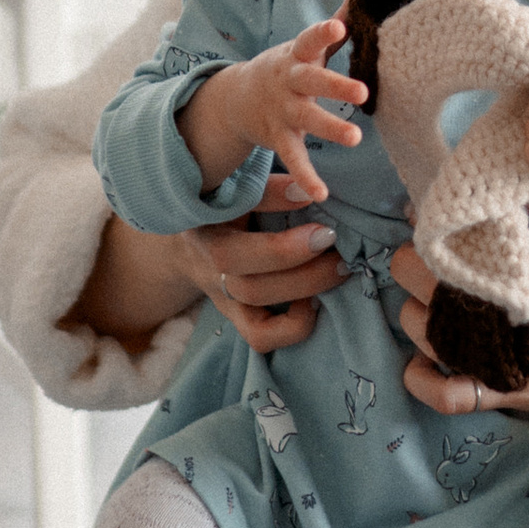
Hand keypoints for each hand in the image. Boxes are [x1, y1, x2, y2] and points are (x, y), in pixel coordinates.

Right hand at [181, 182, 352, 354]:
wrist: (191, 244)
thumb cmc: (224, 207)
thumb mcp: (238, 190)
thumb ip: (269, 190)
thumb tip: (307, 190)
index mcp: (205, 232)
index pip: (232, 246)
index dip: (278, 236)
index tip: (317, 215)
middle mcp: (210, 270)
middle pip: (248, 285)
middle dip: (301, 268)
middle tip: (336, 245)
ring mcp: (222, 299)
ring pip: (255, 309)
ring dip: (304, 290)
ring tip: (337, 270)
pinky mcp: (238, 319)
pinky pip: (261, 337)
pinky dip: (293, 326)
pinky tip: (315, 300)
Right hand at [189, 17, 365, 205]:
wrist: (239, 97)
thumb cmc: (287, 67)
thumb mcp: (303, 46)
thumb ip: (330, 30)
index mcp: (296, 56)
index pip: (309, 40)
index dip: (323, 33)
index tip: (340, 26)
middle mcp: (289, 82)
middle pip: (311, 81)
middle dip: (335, 85)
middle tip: (363, 91)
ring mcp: (283, 111)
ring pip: (307, 120)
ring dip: (330, 128)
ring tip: (355, 137)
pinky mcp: (280, 138)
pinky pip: (294, 158)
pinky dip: (306, 176)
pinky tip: (322, 192)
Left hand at [389, 233, 528, 431]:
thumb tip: (484, 194)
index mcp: (518, 267)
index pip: (443, 244)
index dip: (429, 235)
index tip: (435, 232)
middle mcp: (501, 311)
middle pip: (424, 286)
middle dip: (419, 271)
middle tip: (432, 266)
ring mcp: (500, 357)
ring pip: (424, 335)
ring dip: (418, 316)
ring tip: (432, 305)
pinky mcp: (505, 392)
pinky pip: (447, 395)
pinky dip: (424, 380)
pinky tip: (421, 363)